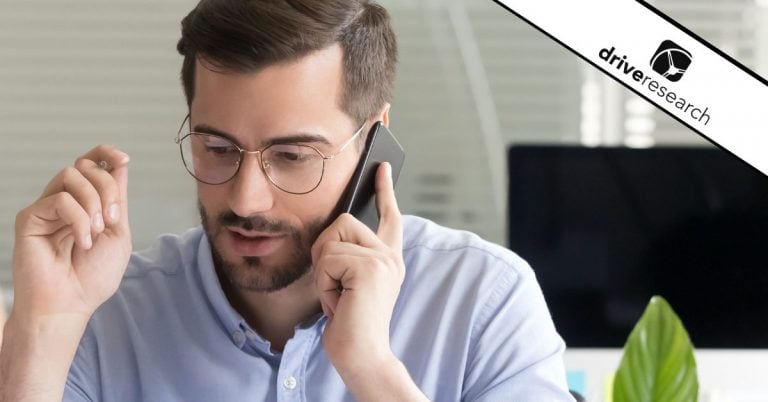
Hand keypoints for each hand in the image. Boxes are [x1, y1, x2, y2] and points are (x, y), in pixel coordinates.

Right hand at [11, 145, 131, 322]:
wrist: (69, 304)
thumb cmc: (93, 276)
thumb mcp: (118, 233)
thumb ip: (117, 199)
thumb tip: (119, 164)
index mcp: (87, 204)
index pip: (92, 164)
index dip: (107, 153)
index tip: (124, 159)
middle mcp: (66, 201)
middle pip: (87, 166)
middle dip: (108, 188)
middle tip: (113, 219)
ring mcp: (47, 208)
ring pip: (72, 175)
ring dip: (94, 201)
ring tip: (98, 231)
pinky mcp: (30, 217)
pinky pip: (59, 199)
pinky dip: (79, 219)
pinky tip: (82, 242)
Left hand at [311, 162, 404, 374]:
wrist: (361, 354)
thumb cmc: (350, 323)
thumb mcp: (349, 282)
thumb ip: (348, 255)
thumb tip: (335, 228)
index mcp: (388, 259)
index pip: (388, 216)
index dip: (384, 190)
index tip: (380, 166)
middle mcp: (390, 256)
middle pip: (343, 221)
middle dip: (325, 252)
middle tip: (334, 286)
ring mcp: (383, 260)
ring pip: (331, 239)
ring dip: (323, 271)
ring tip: (338, 296)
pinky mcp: (370, 267)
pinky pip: (328, 258)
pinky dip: (324, 283)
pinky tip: (339, 302)